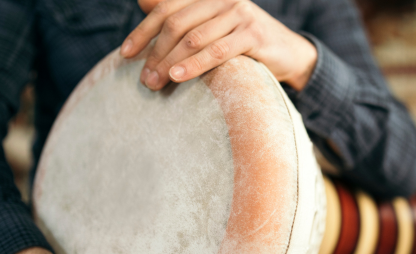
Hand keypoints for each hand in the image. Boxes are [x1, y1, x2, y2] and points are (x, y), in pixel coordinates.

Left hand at [121, 0, 317, 90]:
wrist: (289, 53)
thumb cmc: (244, 42)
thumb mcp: (212, 26)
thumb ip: (182, 15)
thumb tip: (143, 2)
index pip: (166, 8)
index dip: (142, 31)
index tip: (125, 54)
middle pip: (176, 23)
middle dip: (155, 52)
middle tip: (144, 80)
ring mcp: (239, 14)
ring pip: (194, 38)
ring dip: (170, 62)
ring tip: (155, 83)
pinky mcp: (253, 34)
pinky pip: (218, 50)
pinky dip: (195, 64)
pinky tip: (178, 77)